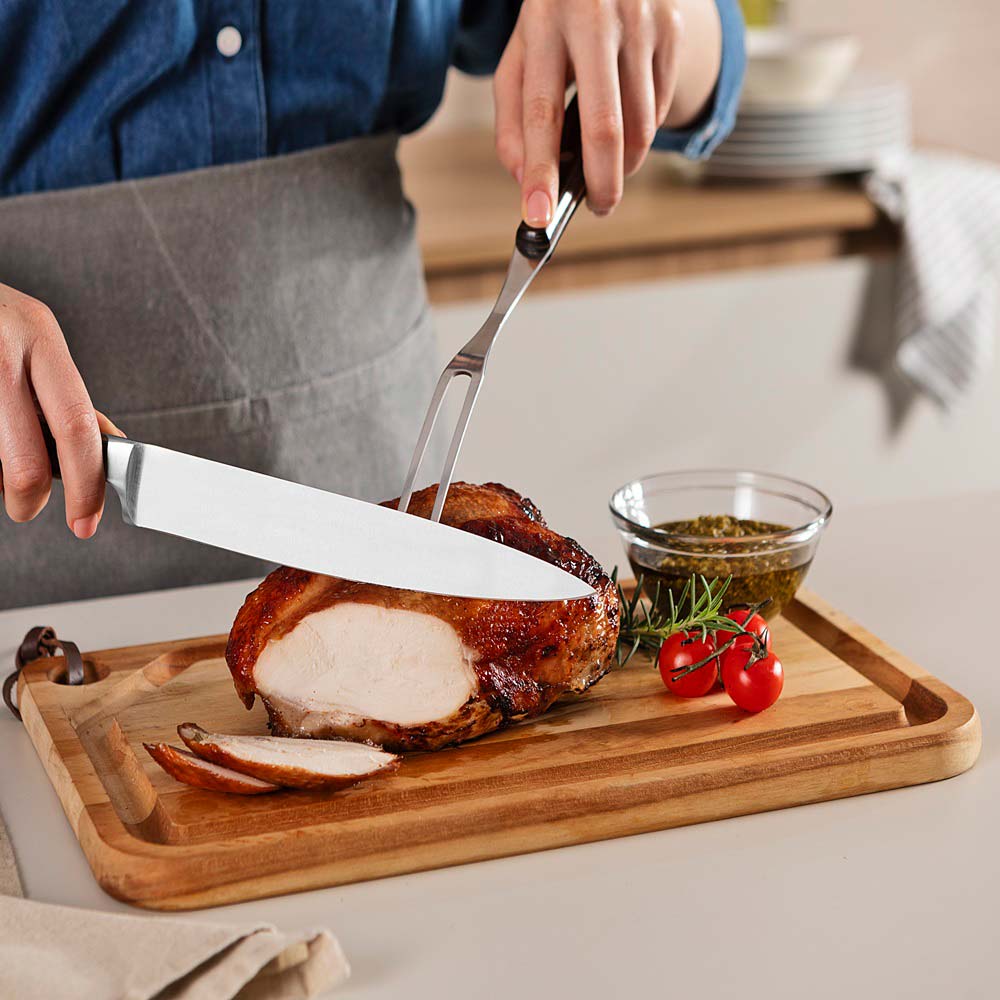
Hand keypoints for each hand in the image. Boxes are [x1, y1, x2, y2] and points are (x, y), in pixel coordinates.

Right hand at [0, 282, 121, 537]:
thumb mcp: (34, 339)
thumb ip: (66, 395)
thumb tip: (110, 447)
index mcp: (39, 337)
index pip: (77, 427)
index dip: (85, 483)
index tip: (87, 518)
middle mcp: (2, 353)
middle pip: (26, 464)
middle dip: (30, 500)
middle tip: (29, 504)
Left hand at [494, 0, 721, 223]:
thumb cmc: (557, 14)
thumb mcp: (522, 51)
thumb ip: (513, 115)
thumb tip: (524, 178)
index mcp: (545, 22)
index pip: (542, 111)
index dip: (541, 170)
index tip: (539, 214)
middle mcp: (595, 18)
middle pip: (605, 127)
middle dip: (601, 184)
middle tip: (596, 208)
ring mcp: (640, 22)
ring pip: (641, 125)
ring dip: (624, 163)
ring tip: (607, 165)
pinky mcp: (671, 29)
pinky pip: (660, 106)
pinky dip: (642, 130)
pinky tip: (625, 117)